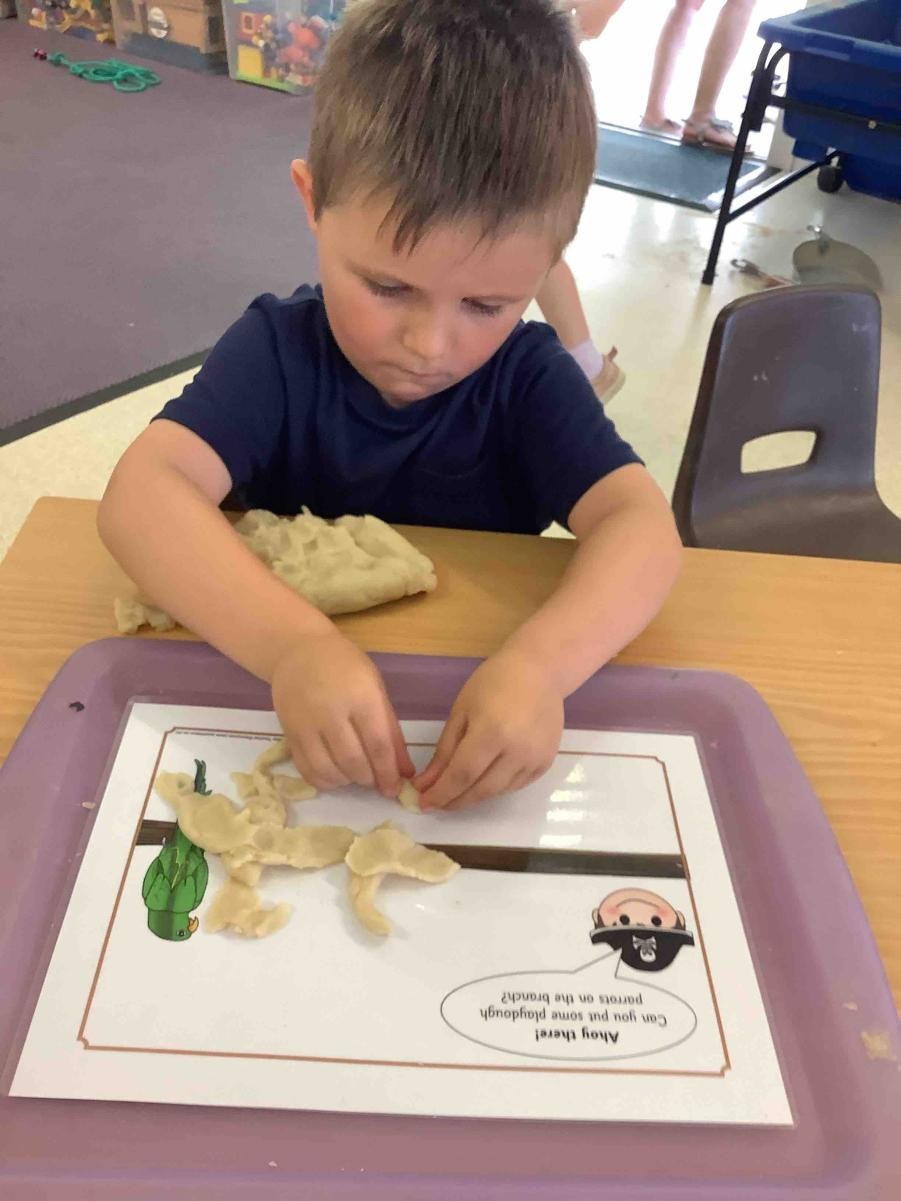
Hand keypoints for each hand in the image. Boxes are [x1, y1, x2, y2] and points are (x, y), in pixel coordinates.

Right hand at [271, 631, 413, 796]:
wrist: (298, 650)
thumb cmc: (346, 667)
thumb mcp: (376, 690)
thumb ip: (391, 731)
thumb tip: (405, 771)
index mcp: (361, 697)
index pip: (378, 744)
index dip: (388, 772)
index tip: (395, 789)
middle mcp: (332, 712)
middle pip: (353, 761)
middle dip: (369, 779)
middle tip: (375, 781)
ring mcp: (306, 724)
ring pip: (328, 770)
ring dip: (346, 782)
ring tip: (356, 776)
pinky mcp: (288, 733)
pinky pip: (306, 768)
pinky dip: (323, 780)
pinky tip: (335, 775)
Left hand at [414, 647, 562, 810]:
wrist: (539, 671)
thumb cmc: (494, 683)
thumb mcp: (461, 712)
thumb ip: (444, 751)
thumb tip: (426, 783)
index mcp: (491, 732)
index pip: (461, 775)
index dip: (441, 793)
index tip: (423, 802)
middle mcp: (517, 751)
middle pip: (481, 790)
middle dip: (455, 801)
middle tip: (437, 803)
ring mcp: (535, 759)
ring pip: (498, 792)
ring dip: (474, 796)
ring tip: (457, 792)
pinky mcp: (546, 762)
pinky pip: (515, 785)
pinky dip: (496, 788)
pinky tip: (483, 781)